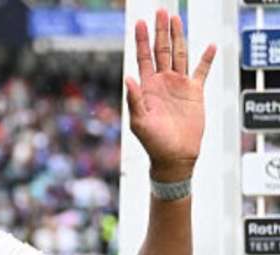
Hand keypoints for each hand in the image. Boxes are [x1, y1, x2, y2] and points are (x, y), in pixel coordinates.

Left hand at [125, 9, 216, 180]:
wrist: (174, 157)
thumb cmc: (153, 143)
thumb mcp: (139, 122)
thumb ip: (134, 100)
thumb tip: (128, 78)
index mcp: (146, 87)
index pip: (143, 58)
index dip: (142, 41)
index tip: (141, 23)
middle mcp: (162, 83)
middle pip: (161, 51)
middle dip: (161, 31)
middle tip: (161, 11)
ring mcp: (178, 86)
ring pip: (179, 55)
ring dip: (178, 37)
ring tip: (177, 18)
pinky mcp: (195, 93)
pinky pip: (201, 72)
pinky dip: (206, 59)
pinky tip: (209, 46)